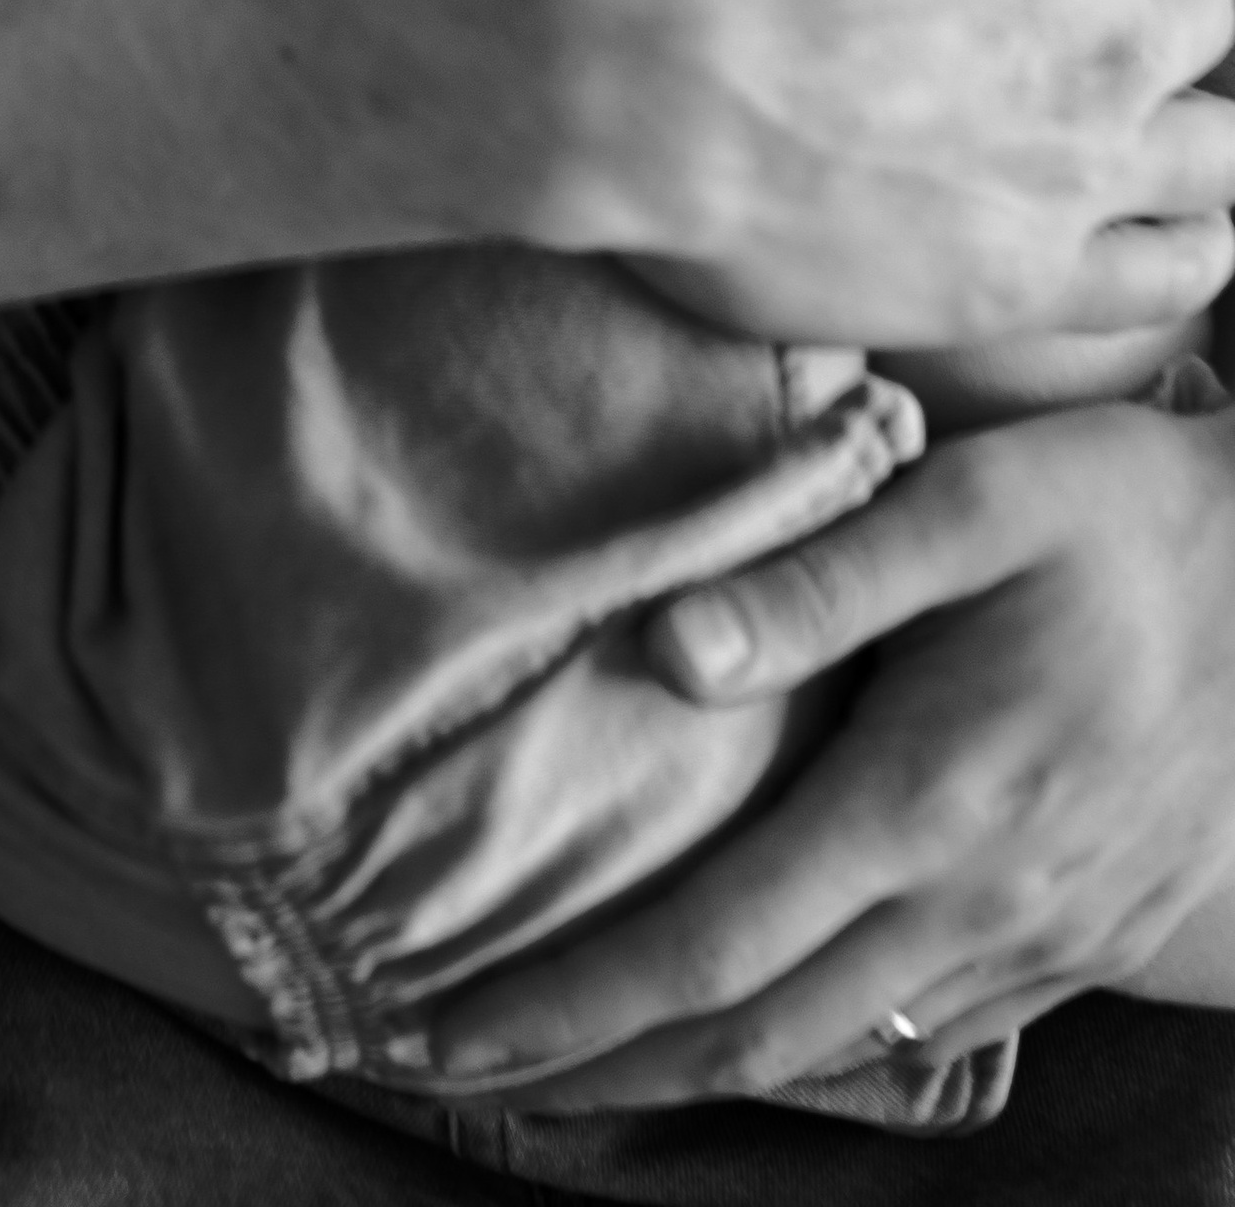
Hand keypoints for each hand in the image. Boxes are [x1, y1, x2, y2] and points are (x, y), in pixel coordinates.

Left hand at [399, 400, 1234, 1106]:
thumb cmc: (1128, 518)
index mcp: (928, 800)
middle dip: (594, 1065)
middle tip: (450, 1070)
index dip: (569, 1002)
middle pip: (753, 1033)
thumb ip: (819, 577)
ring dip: (692, 1071)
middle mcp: (977, 902)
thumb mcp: (978, 501)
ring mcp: (1040, 939)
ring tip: (569, 1062)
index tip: (443, 1028)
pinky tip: (755, 1027)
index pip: (707, 943)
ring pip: (837, 1049)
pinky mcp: (1084, 943)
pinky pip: (927, 1033)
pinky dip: (816, 1050)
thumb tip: (663, 652)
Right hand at [558, 0, 1234, 346]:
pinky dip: (1191, 248)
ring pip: (1219, 149)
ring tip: (1131, 124)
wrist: (633, 66)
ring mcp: (1082, 172)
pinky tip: (1183, 233)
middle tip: (1059, 14)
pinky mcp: (1030, 282)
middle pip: (1197, 14)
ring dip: (1188, 124)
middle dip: (1148, 3)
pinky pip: (1171, 274)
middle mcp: (1114, 41)